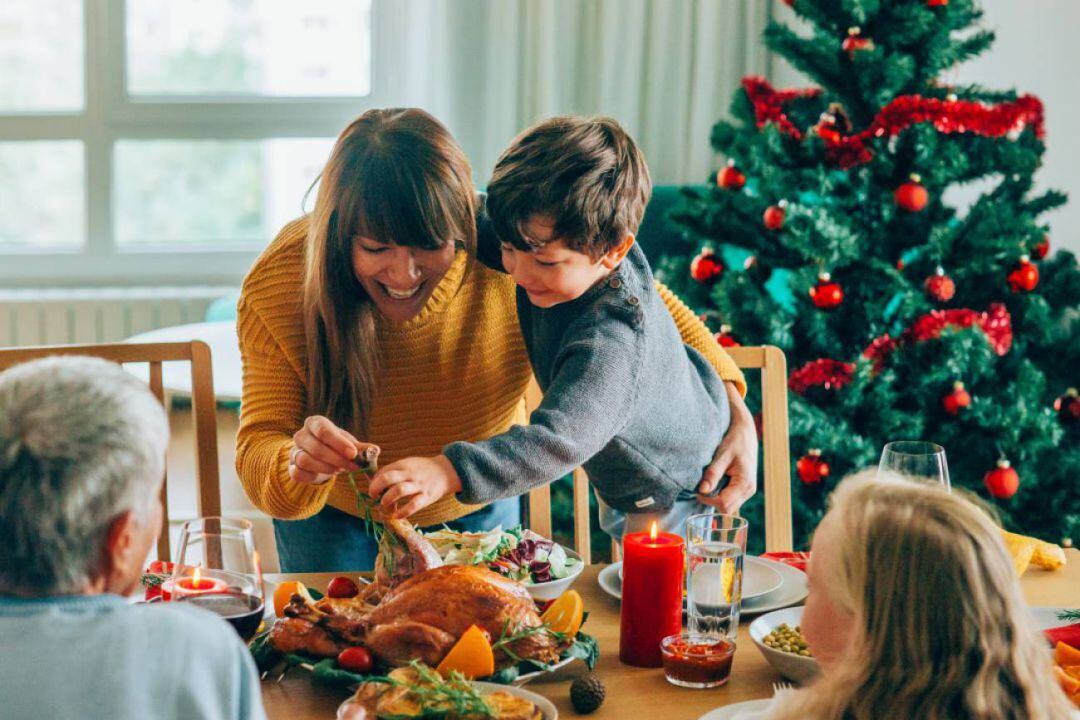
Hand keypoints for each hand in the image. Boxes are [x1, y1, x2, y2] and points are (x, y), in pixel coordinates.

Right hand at [289, 415, 371, 485]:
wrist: (319, 458)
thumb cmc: (336, 447)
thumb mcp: (349, 444)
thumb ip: (361, 448)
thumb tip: (375, 450)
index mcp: (315, 423)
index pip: (324, 431)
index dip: (339, 444)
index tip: (353, 454)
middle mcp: (301, 435)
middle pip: (316, 448)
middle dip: (337, 459)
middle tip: (352, 466)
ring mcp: (294, 451)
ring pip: (305, 460)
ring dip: (326, 468)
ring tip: (339, 469)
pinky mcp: (291, 467)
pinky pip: (298, 473)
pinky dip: (314, 476)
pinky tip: (326, 475)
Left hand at [368, 455, 462, 518]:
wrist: (446, 471)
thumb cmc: (423, 470)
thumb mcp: (408, 464)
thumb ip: (394, 471)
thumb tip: (375, 482)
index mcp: (403, 465)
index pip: (382, 472)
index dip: (374, 482)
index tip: (374, 489)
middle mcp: (409, 474)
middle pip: (387, 478)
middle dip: (375, 488)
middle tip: (373, 496)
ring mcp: (418, 485)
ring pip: (398, 490)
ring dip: (387, 500)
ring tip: (384, 505)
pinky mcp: (426, 497)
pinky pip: (413, 505)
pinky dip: (402, 512)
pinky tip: (396, 515)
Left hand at [698, 381, 757, 513]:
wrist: (746, 431)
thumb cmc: (734, 441)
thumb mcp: (722, 455)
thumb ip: (713, 473)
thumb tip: (702, 490)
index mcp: (745, 483)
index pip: (724, 504)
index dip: (708, 500)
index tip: (698, 489)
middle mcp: (749, 490)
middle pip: (727, 509)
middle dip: (712, 500)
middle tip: (703, 485)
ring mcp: (748, 490)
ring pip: (729, 505)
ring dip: (717, 497)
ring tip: (711, 481)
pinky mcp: (744, 487)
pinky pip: (731, 498)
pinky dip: (721, 494)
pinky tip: (717, 481)